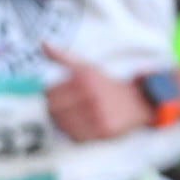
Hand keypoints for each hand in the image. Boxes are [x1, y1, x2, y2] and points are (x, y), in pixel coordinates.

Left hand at [42, 45, 157, 142]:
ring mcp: (98, 113)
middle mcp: (91, 95)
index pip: (49, 93)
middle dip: (54, 111)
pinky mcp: (104, 129)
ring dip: (63, 123)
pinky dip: (74, 133)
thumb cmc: (106, 85)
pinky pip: (76, 136)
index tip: (56, 97)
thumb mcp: (86, 67)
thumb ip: (62, 56)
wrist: (137, 101)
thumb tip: (42, 43)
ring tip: (73, 116)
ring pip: (63, 125)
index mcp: (84, 78)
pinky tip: (82, 125)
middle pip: (53, 110)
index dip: (48, 96)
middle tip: (63, 109)